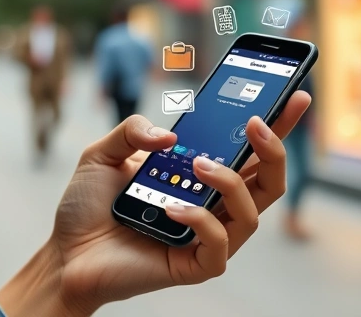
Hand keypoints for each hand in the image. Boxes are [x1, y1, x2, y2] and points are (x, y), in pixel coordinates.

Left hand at [0, 92, 310, 315]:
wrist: (64, 252)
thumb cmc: (87, 205)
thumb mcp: (102, 154)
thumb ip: (132, 131)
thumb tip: (171, 135)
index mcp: (199, 174)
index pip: (249, 149)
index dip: (278, 123)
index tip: (296, 94)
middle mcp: (211, 204)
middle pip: (269, 180)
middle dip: (273, 147)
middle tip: (256, 122)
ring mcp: (206, 236)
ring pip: (254, 211)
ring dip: (231, 181)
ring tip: (198, 164)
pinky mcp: (194, 265)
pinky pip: (220, 246)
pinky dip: (201, 220)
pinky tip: (172, 206)